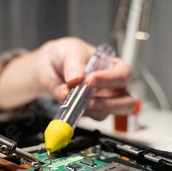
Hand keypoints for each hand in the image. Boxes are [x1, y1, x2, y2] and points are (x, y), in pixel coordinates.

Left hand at [0, 37, 134, 119]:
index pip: (121, 72)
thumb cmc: (59, 55)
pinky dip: (81, 117)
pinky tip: (69, 109)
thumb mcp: (62, 51)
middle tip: (85, 100)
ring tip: (73, 104)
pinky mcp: (90, 111)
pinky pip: (93, 119)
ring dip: (93, 112)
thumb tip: (72, 86)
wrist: (45, 68)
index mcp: (108, 63)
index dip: (108, 79)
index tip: (88, 82)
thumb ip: (68, 66)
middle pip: (126, 99)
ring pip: (112, 113)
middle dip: (107, 103)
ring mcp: (102, 99)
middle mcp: (110, 83)